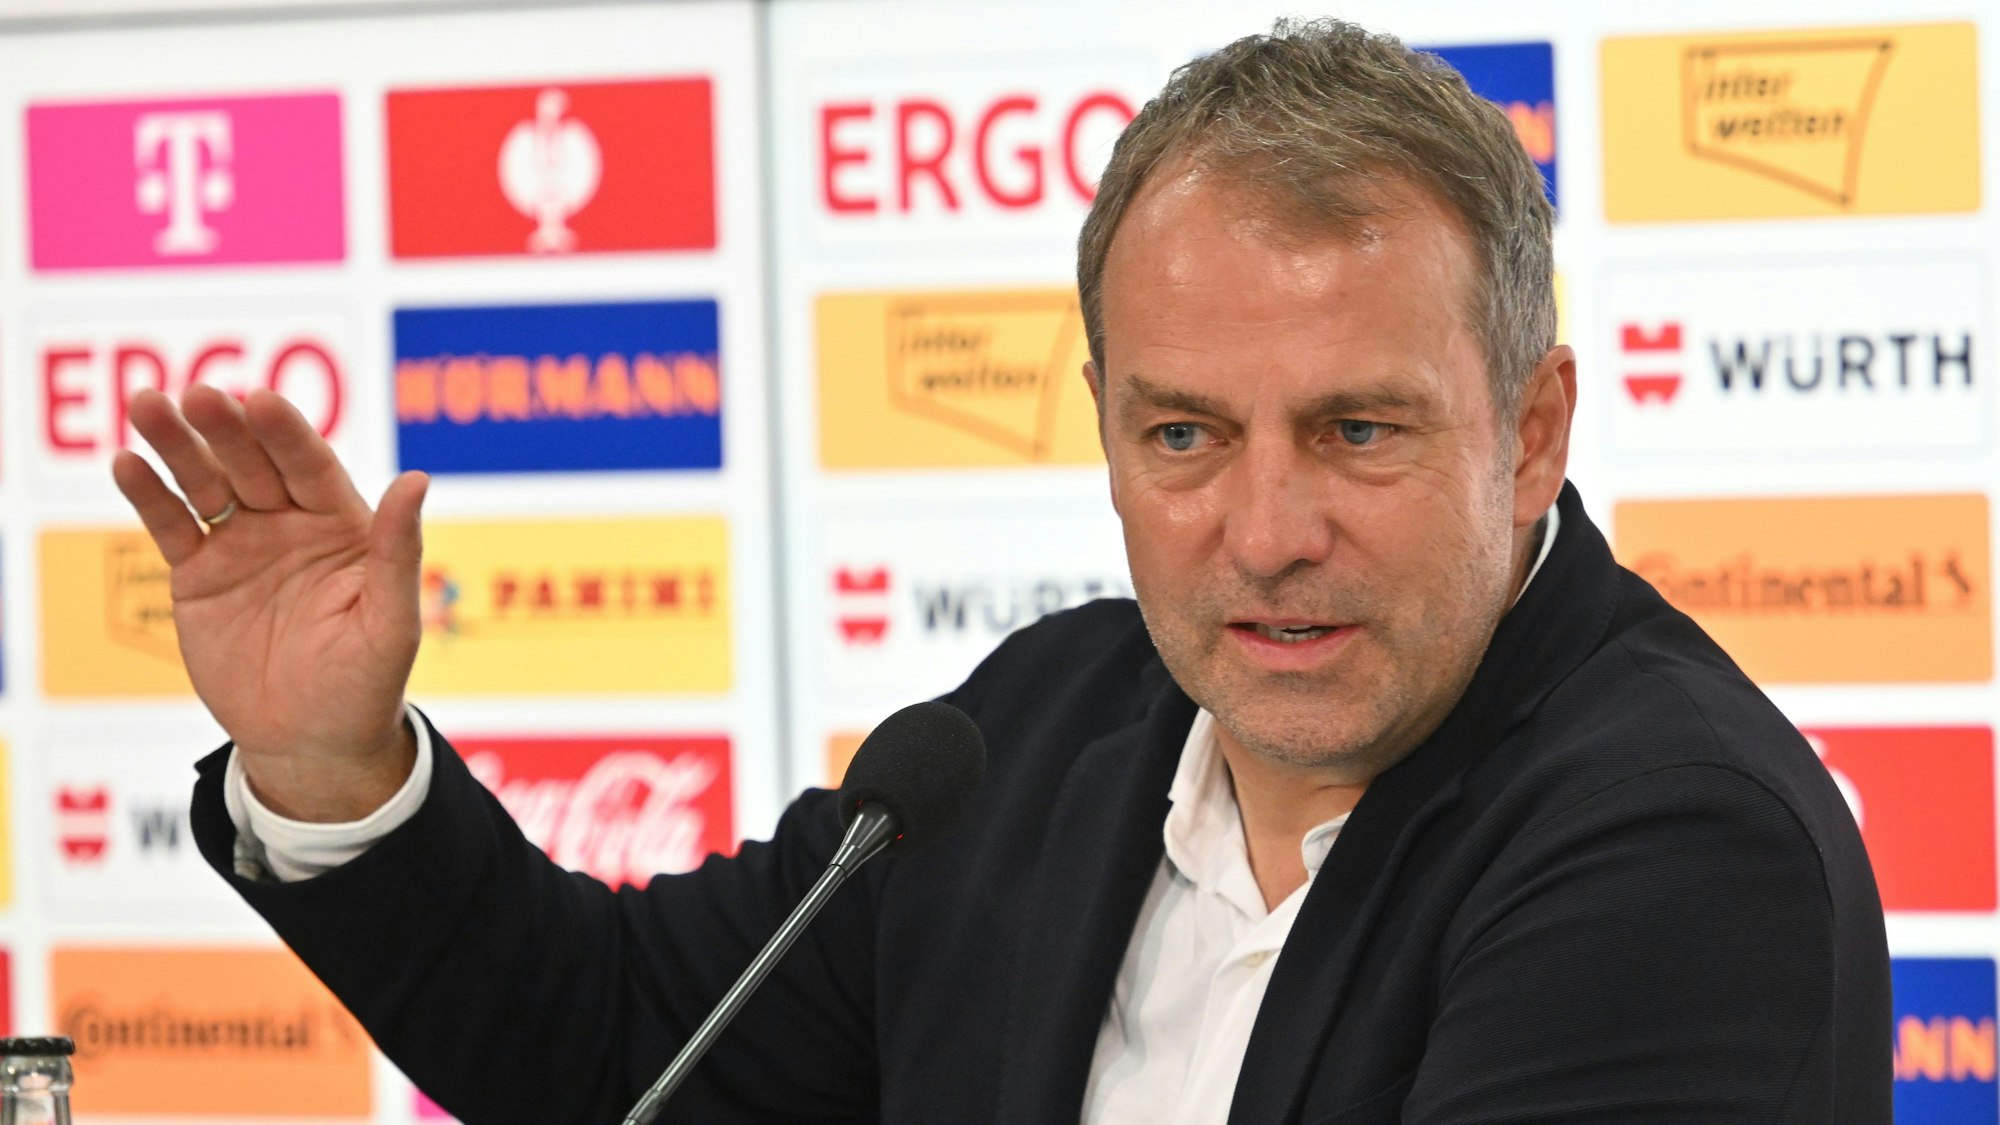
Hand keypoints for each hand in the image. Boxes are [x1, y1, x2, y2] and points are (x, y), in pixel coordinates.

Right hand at [113, 384, 428, 821]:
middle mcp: (291, 523)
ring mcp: (242, 545)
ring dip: (177, 445)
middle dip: (226, 429)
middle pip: (254, 464)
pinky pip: (172, 527)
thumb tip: (417, 480)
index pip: (312, 467)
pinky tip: (128, 463)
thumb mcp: (391, 623)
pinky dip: (149, 496)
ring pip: (206, 484)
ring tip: (148, 405)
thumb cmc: (367, 684)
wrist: (313, 742)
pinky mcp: (199, 574)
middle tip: (198, 395)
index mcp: (344, 525)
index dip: (287, 434)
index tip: (261, 400)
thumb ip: (398, 553)